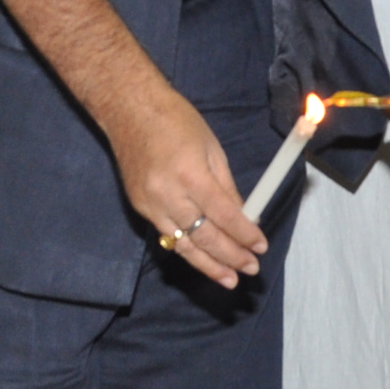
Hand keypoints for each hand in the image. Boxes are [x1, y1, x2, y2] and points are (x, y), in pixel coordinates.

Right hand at [105, 79, 261, 287]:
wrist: (128, 108)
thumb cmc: (176, 120)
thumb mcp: (212, 148)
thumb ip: (227, 188)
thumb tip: (245, 218)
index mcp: (191, 174)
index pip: (224, 215)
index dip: (245, 235)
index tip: (261, 247)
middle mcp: (168, 194)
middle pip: (204, 236)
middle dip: (231, 256)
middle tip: (251, 269)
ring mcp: (149, 204)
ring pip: (183, 245)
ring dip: (208, 265)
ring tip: (229, 280)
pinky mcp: (139, 207)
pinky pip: (167, 235)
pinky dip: (187, 249)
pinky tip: (203, 258)